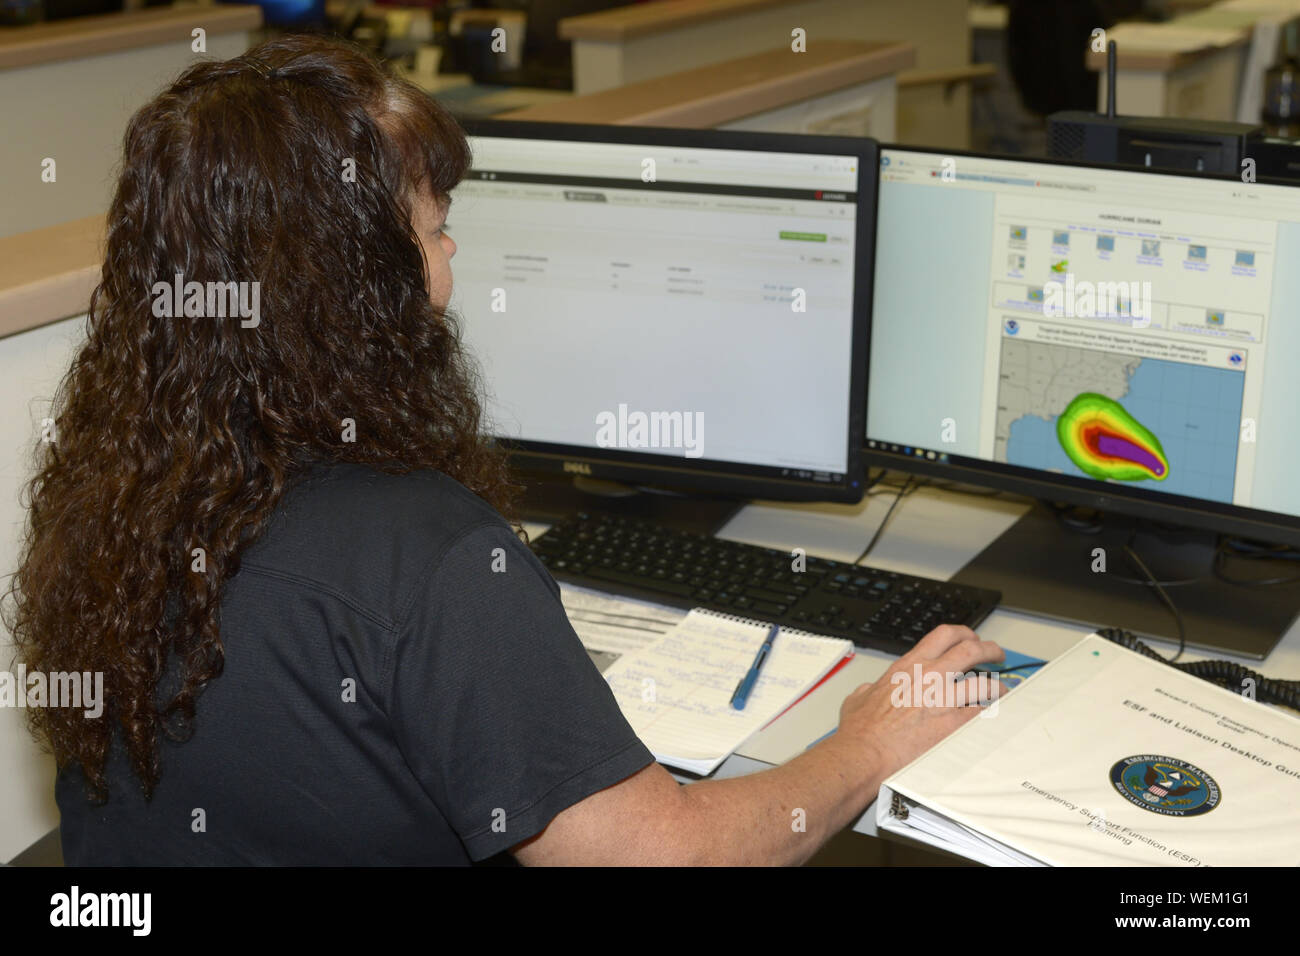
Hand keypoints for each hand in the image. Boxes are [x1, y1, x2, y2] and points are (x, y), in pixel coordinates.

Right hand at [837, 625, 1008, 780]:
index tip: (971, 639)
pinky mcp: (953, 723)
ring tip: (1001, 690)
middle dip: (990, 649)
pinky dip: (991, 712)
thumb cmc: (861, 730)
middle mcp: (929, 676)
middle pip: (971, 649)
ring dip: (997, 685)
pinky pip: (983, 712)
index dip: (964, 634)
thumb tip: (870, 689)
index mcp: (908, 666)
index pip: (944, 636)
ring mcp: (943, 699)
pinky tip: (992, 716)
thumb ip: (869, 689)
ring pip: (985, 682)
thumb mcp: (858, 698)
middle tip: (996, 655)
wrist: (866, 753)